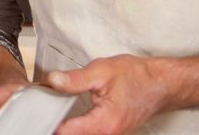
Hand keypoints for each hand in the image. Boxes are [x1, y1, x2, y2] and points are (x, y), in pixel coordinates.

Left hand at [46, 55, 165, 134]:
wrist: (162, 84)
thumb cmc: (139, 77)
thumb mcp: (103, 70)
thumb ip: (75, 79)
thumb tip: (53, 81)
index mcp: (103, 123)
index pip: (66, 133)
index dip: (48, 124)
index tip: (36, 114)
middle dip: (54, 125)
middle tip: (40, 111)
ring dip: (64, 126)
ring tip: (52, 111)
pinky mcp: (109, 132)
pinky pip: (87, 133)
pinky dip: (74, 126)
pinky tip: (66, 115)